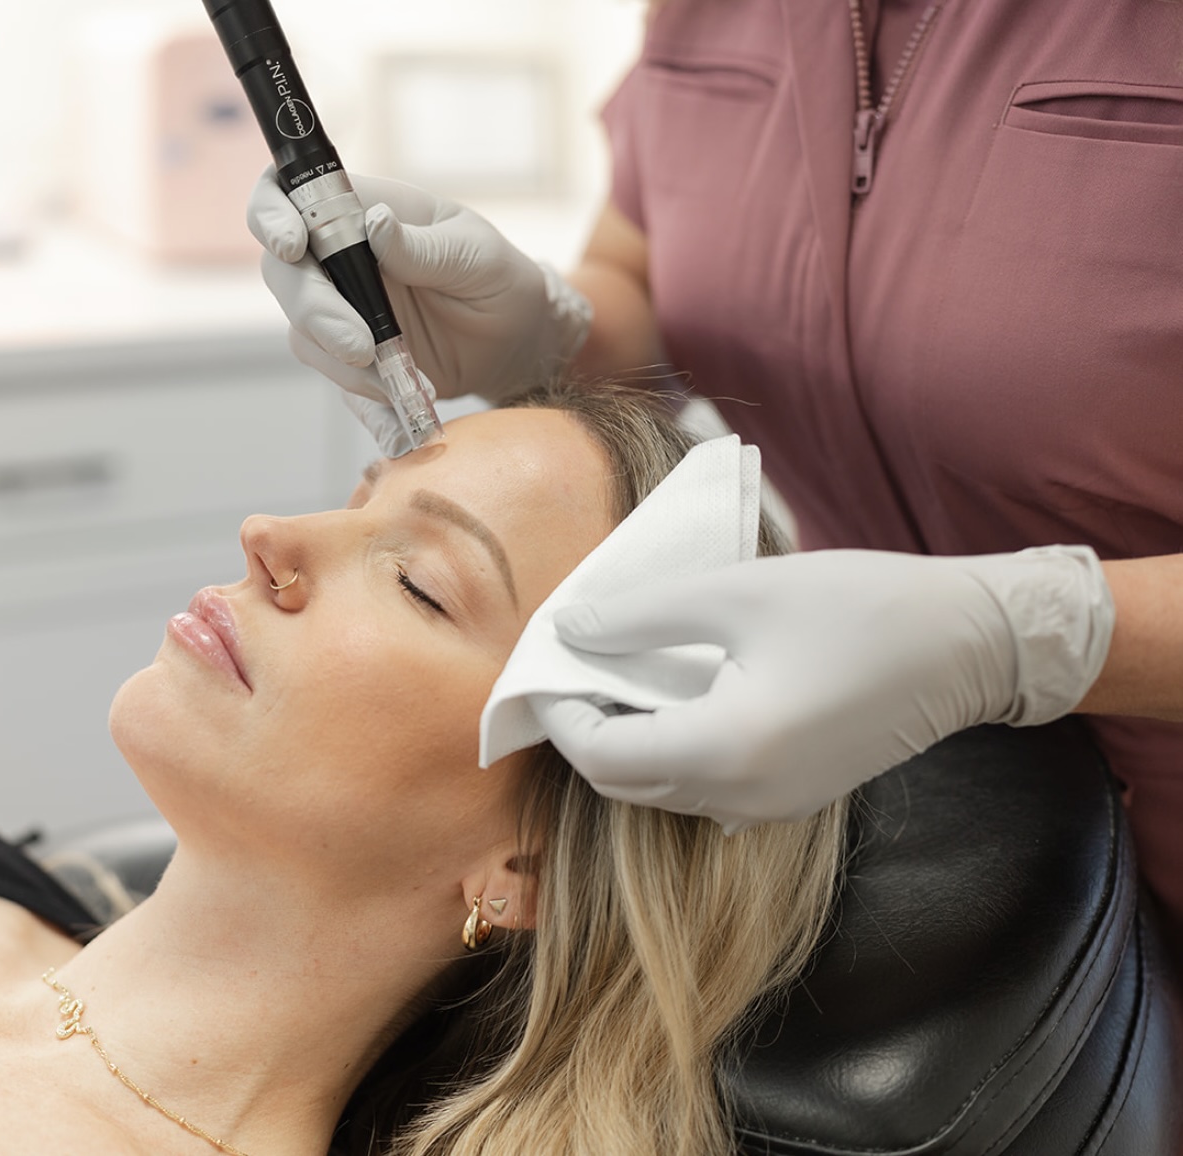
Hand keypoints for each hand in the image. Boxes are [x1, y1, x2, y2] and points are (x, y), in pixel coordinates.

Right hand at [247, 169, 592, 416]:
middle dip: (313, 311)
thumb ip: (424, 245)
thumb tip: (376, 223)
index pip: (286, 193)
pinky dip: (365, 399)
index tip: (292, 245)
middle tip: (361, 346)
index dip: (271, 214)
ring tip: (401, 378)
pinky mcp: (351, 358)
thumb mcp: (474, 254)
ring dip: (342, 363)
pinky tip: (400, 410)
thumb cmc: (497, 277)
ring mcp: (341, 309)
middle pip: (284, 274)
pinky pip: (337, 378)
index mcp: (360, 210)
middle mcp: (338, 258)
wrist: (517, 341)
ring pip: (304, 333)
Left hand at [532, 547, 1114, 832]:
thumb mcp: (735, 593)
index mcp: (727, 749)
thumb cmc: (859, 605)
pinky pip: (700, 790)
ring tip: (612, 673)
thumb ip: (639, 616)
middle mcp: (742, 798)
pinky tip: (667, 695)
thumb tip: (566, 630)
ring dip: (622, 742)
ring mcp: (768, 808)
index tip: (546, 663)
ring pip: (658, 792)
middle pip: (622, 785)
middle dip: (582, 730)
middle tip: (568, 668)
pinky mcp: (789, 800)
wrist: (970, 646)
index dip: (560, 714)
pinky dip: (666, 751)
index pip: (601, 757)